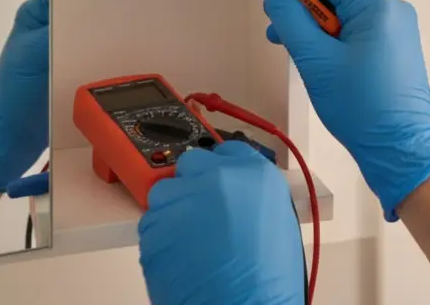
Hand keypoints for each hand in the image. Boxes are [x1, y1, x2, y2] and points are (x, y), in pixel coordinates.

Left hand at [138, 143, 304, 304]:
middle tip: (201, 212)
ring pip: (165, 191)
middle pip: (192, 163)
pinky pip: (151, 222)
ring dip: (173, 209)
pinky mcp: (153, 225)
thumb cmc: (267, 281)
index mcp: (253, 174)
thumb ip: (254, 197)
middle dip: (193, 184)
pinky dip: (161, 236)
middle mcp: (216, 178)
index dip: (222, 167)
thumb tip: (239, 198)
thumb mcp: (279, 223)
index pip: (230, 149)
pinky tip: (180, 256)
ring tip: (189, 240)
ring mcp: (181, 199)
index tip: (218, 179)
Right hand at [263, 0, 429, 220]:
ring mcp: (397, 30)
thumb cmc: (361, 107)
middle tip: (272, 1)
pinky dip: (332, 32)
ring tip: (284, 36)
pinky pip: (358, 28)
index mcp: (376, 7)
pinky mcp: (395, 48)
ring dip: (314, 19)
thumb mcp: (315, 62)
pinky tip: (311, 48)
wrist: (400, 147)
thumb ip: (292, 22)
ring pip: (346, 10)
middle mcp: (391, 11)